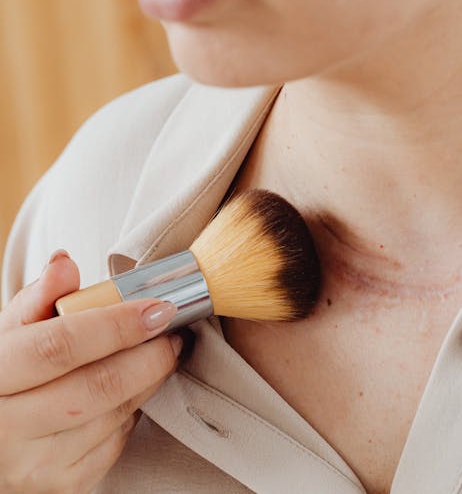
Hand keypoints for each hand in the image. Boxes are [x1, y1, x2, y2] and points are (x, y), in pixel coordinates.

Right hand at [0, 249, 181, 492]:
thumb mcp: (4, 339)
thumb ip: (36, 301)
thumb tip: (66, 263)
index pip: (59, 346)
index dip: (116, 325)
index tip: (159, 307)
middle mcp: (6, 430)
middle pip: (99, 385)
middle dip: (149, 355)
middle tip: (172, 332)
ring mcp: (34, 466)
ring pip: (115, 414)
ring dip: (148, 380)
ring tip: (158, 354)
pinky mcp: (61, 486)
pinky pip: (115, 442)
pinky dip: (132, 411)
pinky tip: (129, 392)